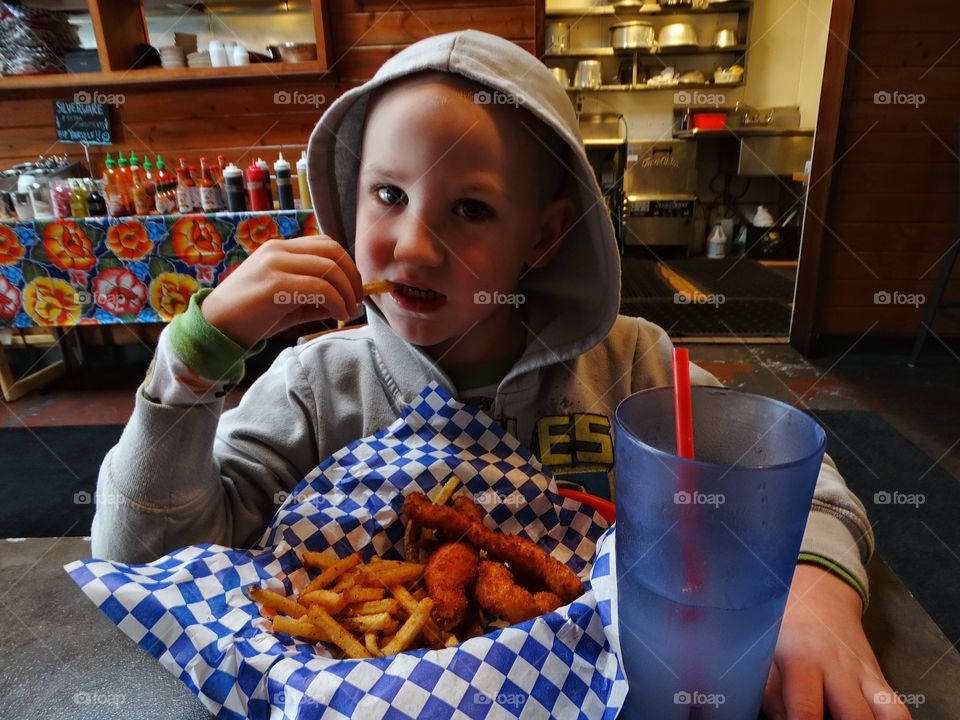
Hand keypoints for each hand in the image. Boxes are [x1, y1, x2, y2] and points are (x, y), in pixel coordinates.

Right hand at [201, 235, 362, 347]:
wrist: (215, 327)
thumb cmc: (250, 315)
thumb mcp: (287, 300)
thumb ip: (314, 296)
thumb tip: (346, 301)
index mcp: (280, 249)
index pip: (325, 244)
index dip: (347, 265)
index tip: (353, 289)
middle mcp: (278, 250)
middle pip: (332, 251)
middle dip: (352, 276)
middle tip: (356, 300)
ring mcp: (276, 265)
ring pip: (329, 267)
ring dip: (347, 291)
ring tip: (348, 311)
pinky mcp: (275, 285)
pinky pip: (319, 288)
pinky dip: (336, 301)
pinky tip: (337, 315)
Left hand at [763, 564, 910, 719]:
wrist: (820, 597)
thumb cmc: (785, 626)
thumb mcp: (766, 652)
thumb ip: (772, 693)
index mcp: (803, 661)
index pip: (806, 711)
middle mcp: (839, 669)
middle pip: (854, 717)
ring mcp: (865, 675)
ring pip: (887, 715)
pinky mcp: (881, 680)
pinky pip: (898, 710)